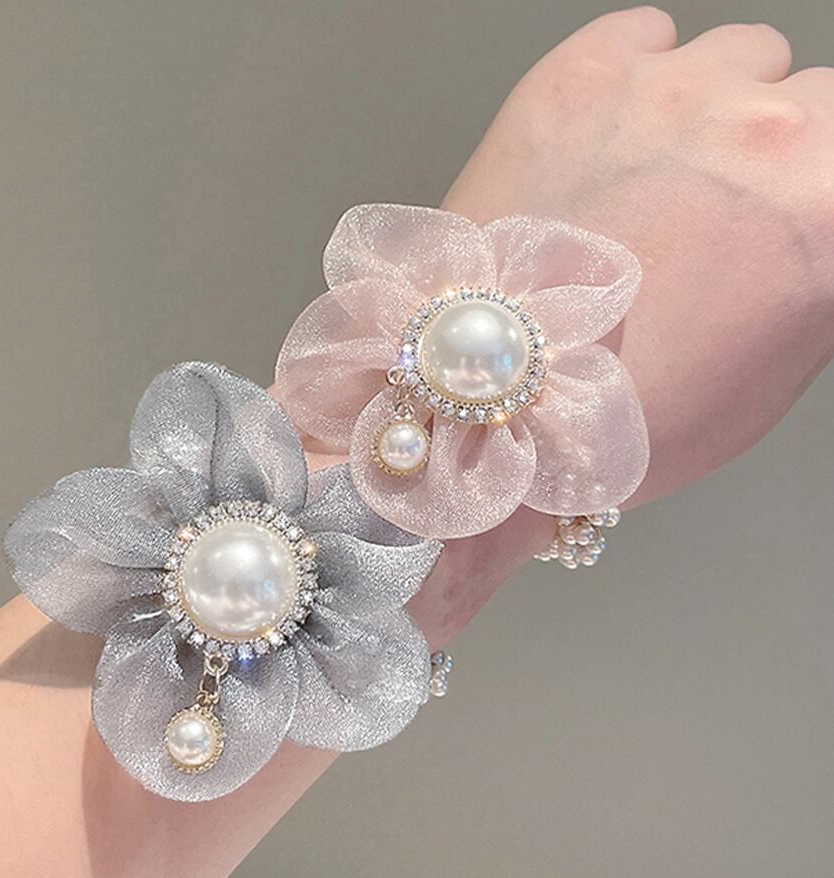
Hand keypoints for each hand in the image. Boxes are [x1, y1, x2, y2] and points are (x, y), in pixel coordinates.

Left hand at [446, 6, 833, 504]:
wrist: (503, 405)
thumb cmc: (634, 412)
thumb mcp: (776, 368)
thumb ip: (815, 269)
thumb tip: (807, 227)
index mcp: (828, 203)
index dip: (814, 185)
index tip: (783, 208)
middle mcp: (764, 129)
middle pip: (806, 98)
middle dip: (769, 151)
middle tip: (710, 214)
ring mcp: (667, 94)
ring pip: (734, 56)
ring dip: (709, 109)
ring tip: (650, 181)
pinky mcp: (579, 77)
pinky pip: (646, 34)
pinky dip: (638, 75)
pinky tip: (608, 141)